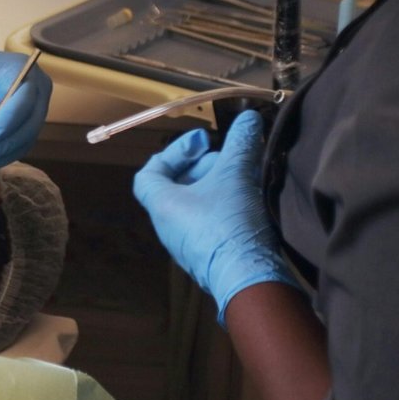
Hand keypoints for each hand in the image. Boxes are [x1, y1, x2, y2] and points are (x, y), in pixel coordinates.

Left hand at [0, 33, 51, 171]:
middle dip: (2, 146)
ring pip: (24, 140)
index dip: (3, 126)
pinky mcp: (24, 124)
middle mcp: (36, 89)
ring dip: (0, 156)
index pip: (22, 104)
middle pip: (28, 125)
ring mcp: (33, 108)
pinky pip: (17, 145)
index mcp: (22, 70)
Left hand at [132, 110, 300, 322]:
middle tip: (227, 158)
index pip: (150, 173)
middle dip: (202, 166)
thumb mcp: (235, 176)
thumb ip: (240, 144)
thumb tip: (248, 120)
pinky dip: (224, 207)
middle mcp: (169, 226)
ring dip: (217, 186)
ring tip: (242, 177)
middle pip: (176, 186)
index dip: (173, 152)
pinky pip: (210, 223)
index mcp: (162, 205)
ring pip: (196, 205)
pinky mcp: (208, 255)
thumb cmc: (229, 228)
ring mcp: (187, 243)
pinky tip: (249, 201)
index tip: (199, 141)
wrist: (248, 279)